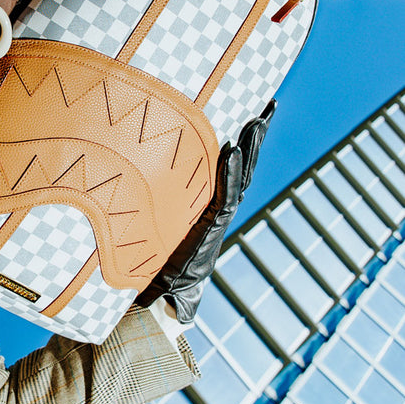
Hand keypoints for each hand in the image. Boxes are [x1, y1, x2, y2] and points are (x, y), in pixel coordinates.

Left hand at [138, 100, 275, 322]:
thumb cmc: (158, 267)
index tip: (256, 113)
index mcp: (212, 206)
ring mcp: (217, 217)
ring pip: (239, 177)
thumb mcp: (159, 230)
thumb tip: (133, 193)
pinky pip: (222, 194)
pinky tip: (232, 148)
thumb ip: (158, 213)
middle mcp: (219, 209)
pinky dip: (228, 172)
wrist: (162, 298)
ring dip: (249, 147)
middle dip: (256, 136)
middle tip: (271, 106)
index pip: (233, 168)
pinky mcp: (210, 226)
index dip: (246, 143)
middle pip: (244, 166)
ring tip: (258, 120)